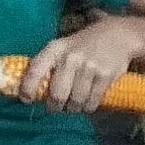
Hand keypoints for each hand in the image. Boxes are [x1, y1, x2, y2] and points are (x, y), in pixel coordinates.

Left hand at [25, 23, 144, 113]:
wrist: (118, 35)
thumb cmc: (84, 44)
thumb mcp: (63, 47)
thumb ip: (49, 64)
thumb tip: (34, 89)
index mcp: (55, 50)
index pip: (35, 71)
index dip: (28, 88)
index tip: (26, 100)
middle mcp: (70, 58)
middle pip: (57, 93)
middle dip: (54, 106)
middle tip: (55, 108)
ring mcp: (89, 67)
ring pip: (76, 100)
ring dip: (72, 108)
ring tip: (72, 108)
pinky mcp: (105, 76)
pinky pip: (93, 100)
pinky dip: (88, 107)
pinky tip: (87, 105)